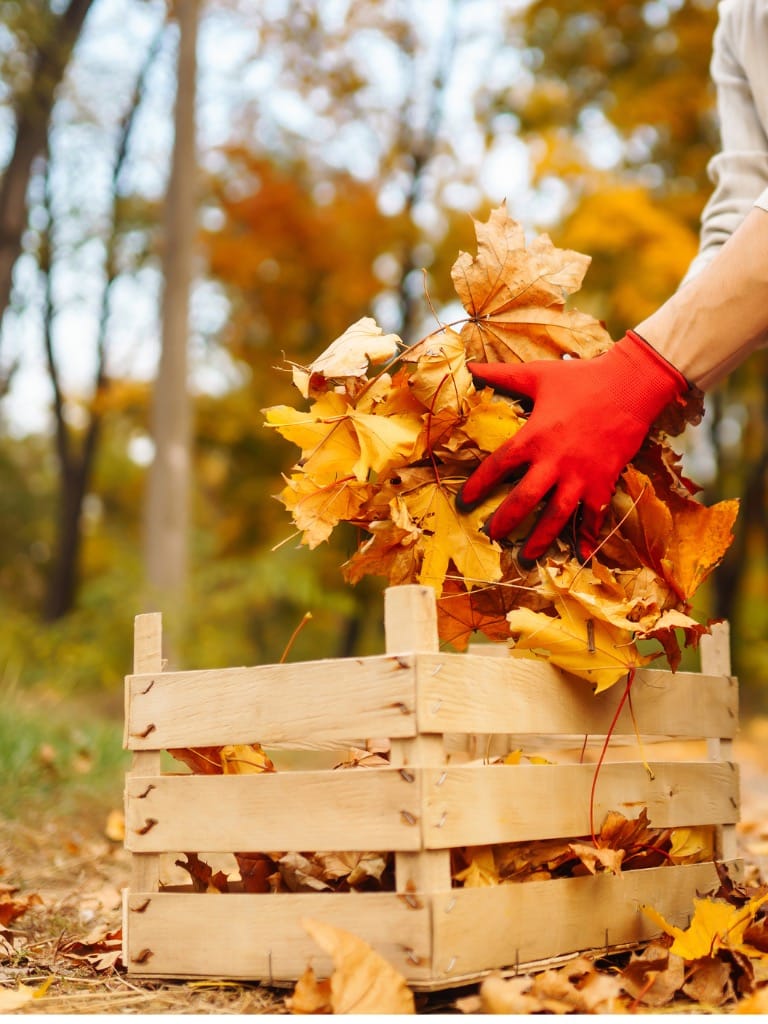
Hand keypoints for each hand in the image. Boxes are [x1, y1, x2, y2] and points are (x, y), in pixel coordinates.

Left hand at [456, 330, 687, 564]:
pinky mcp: (604, 482)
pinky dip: (589, 537)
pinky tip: (582, 556)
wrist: (631, 385)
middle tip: (492, 535)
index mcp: (534, 436)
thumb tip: (468, 367)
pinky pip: (594, 516)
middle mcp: (555, 461)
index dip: (479, 485)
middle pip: (524, 500)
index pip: (498, 466)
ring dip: (541, 539)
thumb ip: (500, 375)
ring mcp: (581, 476)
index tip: (465, 501)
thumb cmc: (581, 378)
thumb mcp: (537, 375)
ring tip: (526, 557)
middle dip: (506, 521)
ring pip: (557, 516)